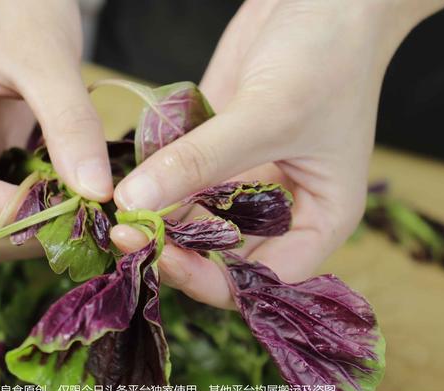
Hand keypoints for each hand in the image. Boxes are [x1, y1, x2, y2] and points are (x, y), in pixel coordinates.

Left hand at [112, 0, 437, 308]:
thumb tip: (134, 204)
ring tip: (117, 211)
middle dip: (175, 250)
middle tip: (127, 236)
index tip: (166, 259)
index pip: (263, 278)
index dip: (215, 280)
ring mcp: (243, 179)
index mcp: (317, 220)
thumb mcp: (268, 115)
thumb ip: (201, 163)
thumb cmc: (326, 58)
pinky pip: (179, 180)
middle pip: (221, 254)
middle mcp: (278, 209)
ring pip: (194, 219)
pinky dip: (154, 184)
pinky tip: (125, 182)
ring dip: (156, 219)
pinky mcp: (214, 150)